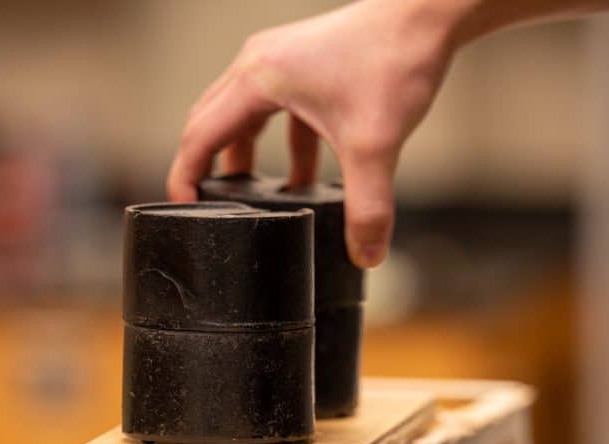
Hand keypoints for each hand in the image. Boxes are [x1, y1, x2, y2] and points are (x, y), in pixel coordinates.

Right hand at [167, 0, 460, 267]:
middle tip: (205, 209)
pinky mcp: (302, 68)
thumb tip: (366, 255)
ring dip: (242, 160)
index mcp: (257, 78)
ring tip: (248, 200)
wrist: (428, 14)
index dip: (185, 178)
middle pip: (211, 123)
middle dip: (206, 170)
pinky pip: (275, 114)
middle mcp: (258, 65)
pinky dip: (279, 149)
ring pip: (242, 118)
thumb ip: (367, 208)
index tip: (181, 212)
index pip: (200, 136)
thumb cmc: (395, 60)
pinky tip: (299, 180)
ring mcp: (280, 63)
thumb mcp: (374, 146)